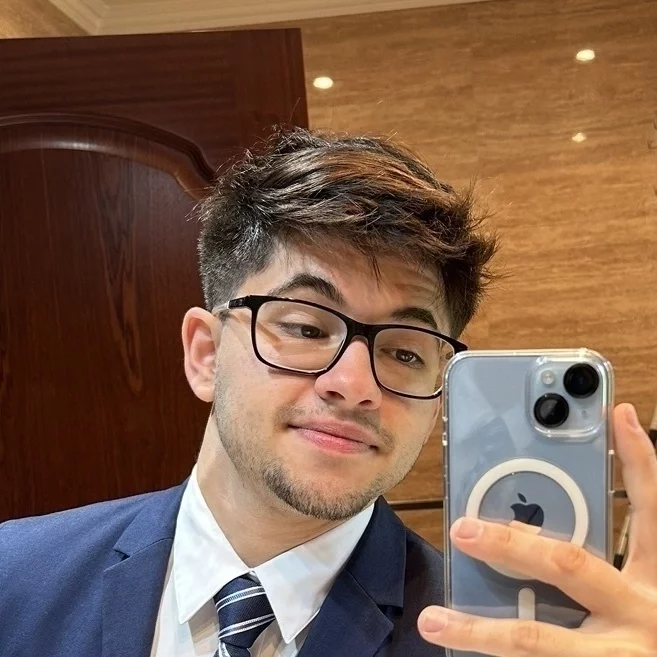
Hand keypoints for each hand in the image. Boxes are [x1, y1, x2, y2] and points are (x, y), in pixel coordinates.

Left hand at [418, 403, 656, 655]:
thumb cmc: (648, 632)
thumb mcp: (642, 592)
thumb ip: (599, 554)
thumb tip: (538, 512)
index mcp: (656, 579)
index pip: (649, 508)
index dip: (638, 461)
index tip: (616, 414)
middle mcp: (642, 613)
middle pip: (570, 566)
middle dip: (510, 545)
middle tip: (463, 529)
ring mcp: (620, 656)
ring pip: (537, 640)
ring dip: (479, 629)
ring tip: (432, 620)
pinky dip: (493, 656)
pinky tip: (458, 652)